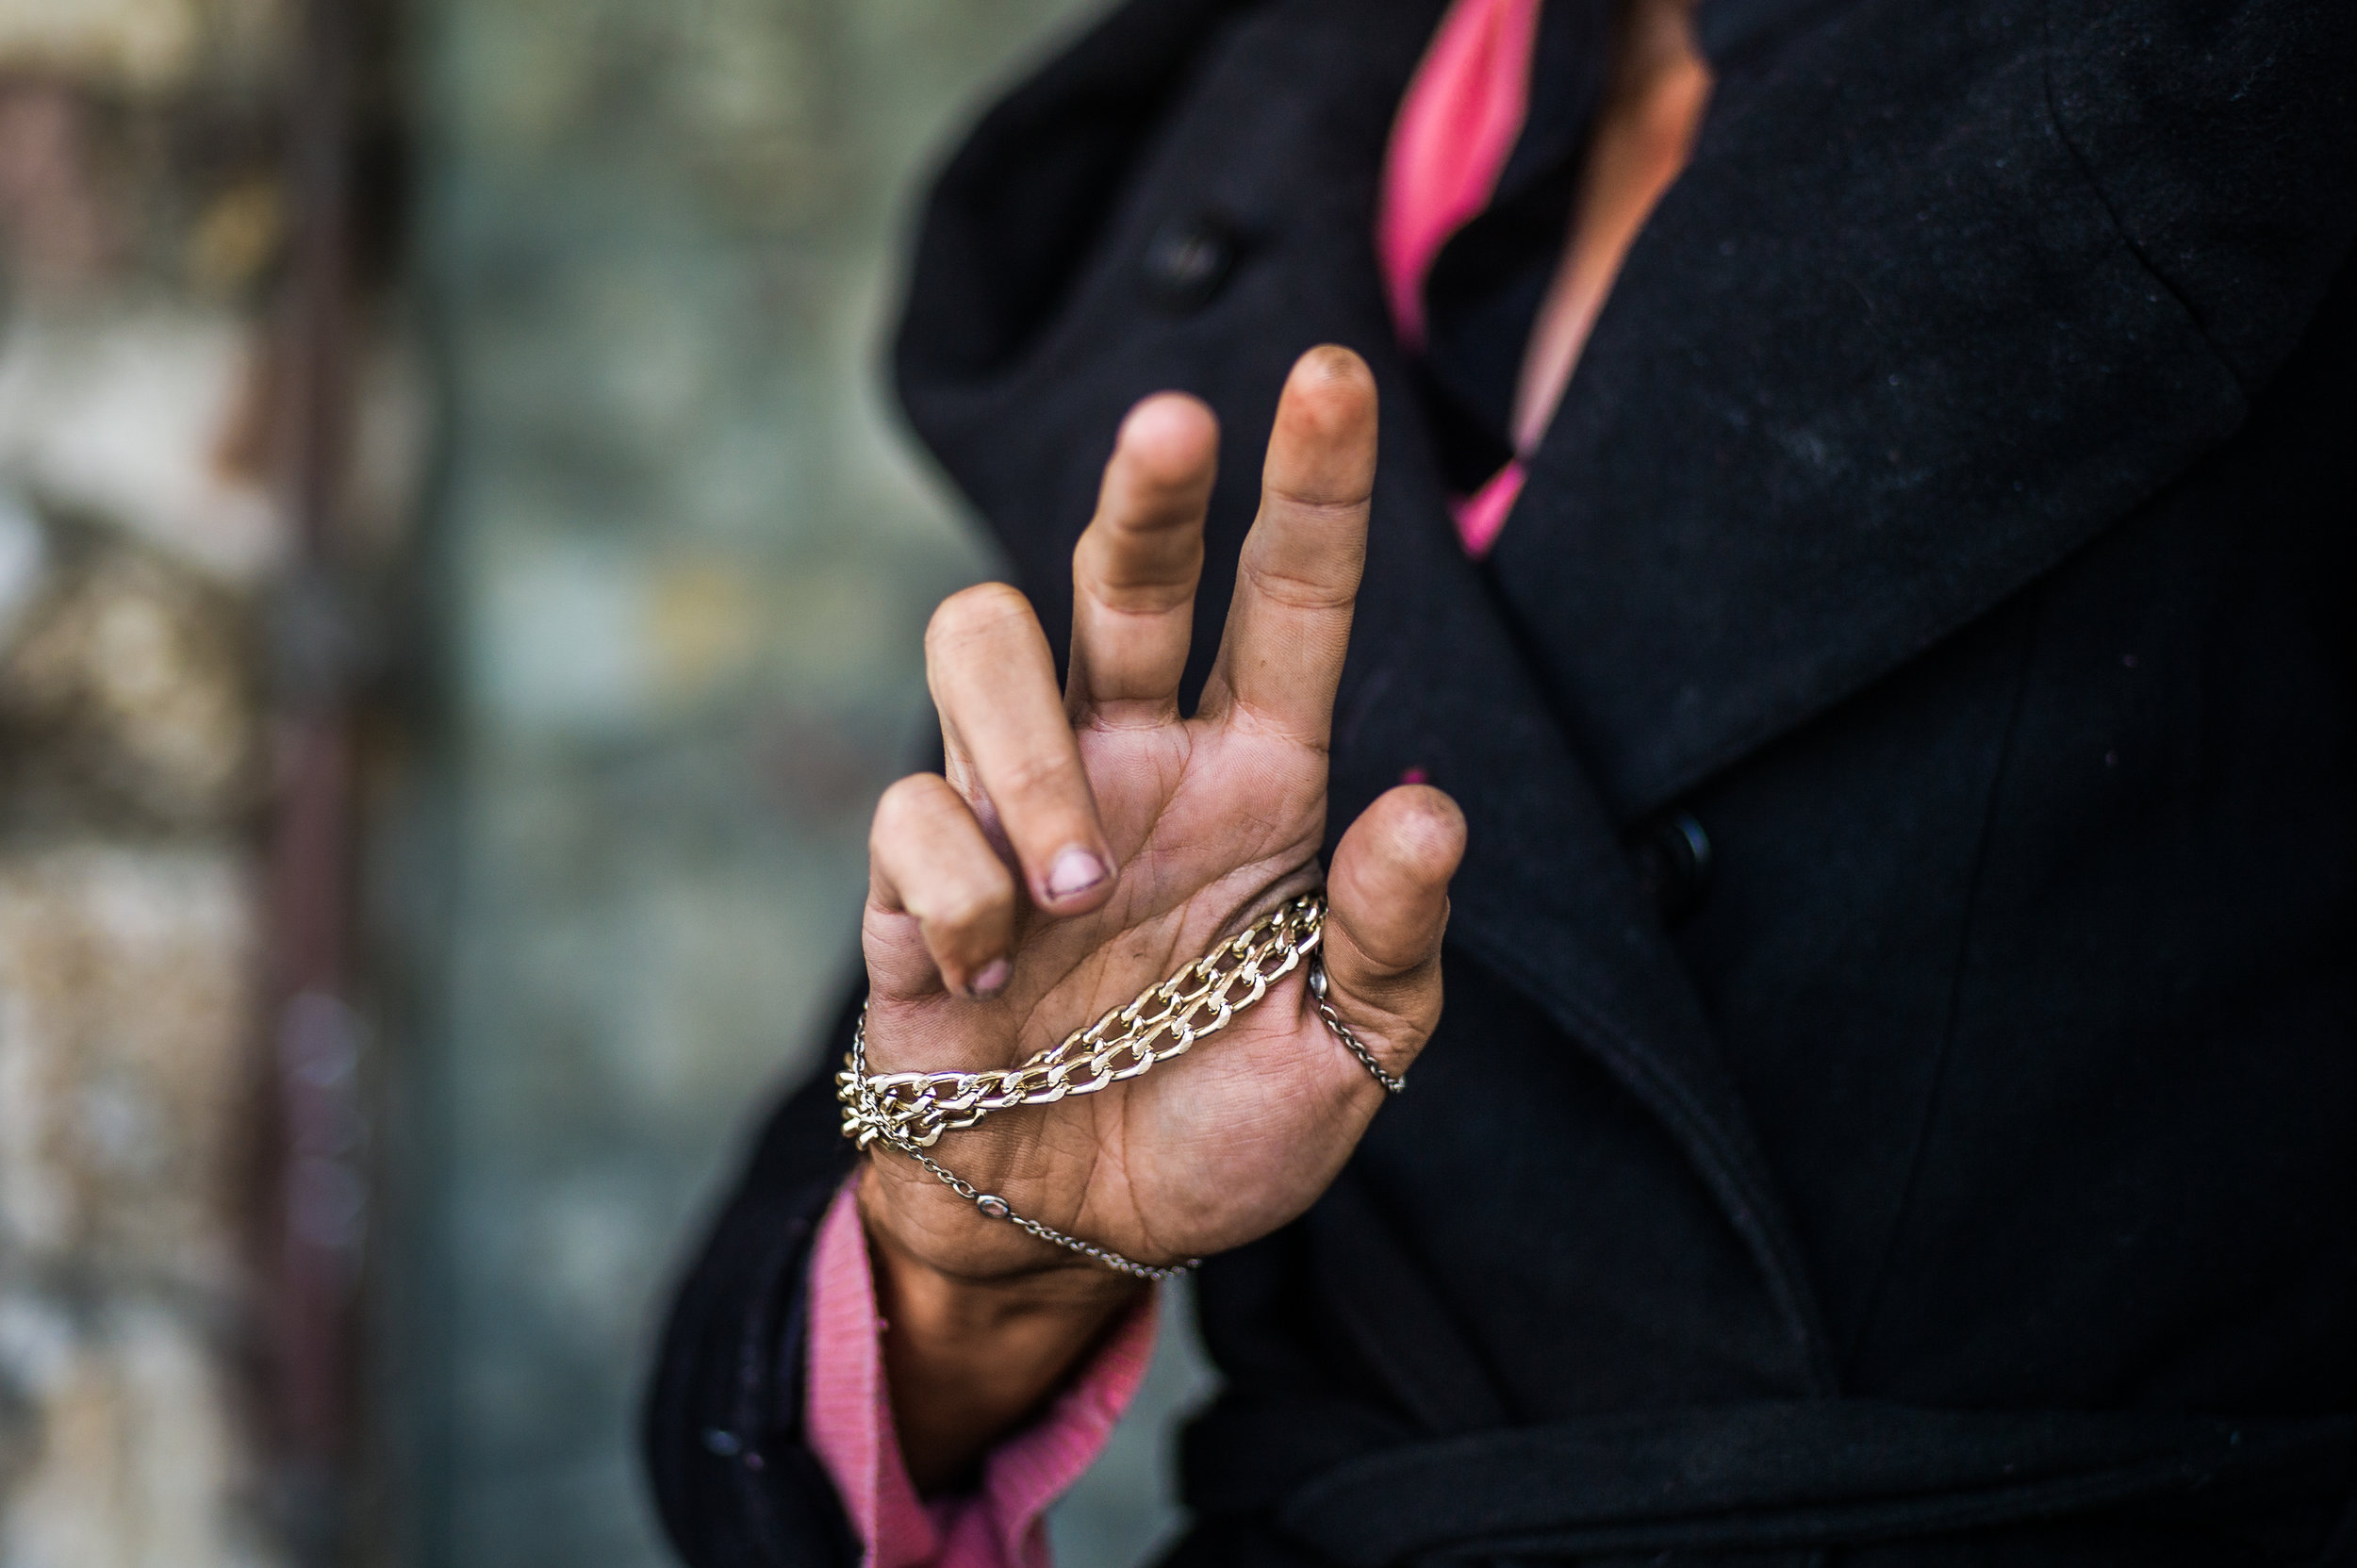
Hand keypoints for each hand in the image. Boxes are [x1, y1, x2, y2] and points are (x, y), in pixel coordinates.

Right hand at [857, 346, 1464, 1483]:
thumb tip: (1428, 805)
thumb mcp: (1349, 1052)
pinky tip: (991, 980)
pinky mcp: (916, 879)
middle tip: (1175, 428)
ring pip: (981, 643)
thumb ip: (1390, 937)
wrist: (1072, 1224)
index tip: (1331, 371)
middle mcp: (1134, 759)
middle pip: (1121, 569)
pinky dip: (954, 893)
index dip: (1311, 484)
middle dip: (1146, 489)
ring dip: (1026, 753)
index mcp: (1257, 778)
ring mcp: (1019, 808)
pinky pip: (910, 818)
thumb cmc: (1221, 1117)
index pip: (1289, 600)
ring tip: (1072, 888)